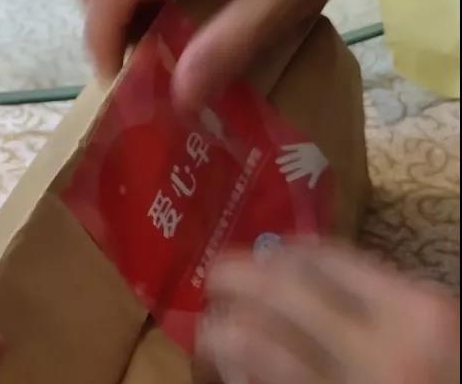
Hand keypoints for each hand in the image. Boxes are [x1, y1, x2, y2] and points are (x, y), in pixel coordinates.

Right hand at [197, 243, 459, 383]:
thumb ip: (280, 378)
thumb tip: (230, 349)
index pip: (265, 352)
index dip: (220, 334)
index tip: (202, 329)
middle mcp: (383, 351)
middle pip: (285, 290)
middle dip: (236, 276)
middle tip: (213, 277)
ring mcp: (410, 316)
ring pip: (317, 259)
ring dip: (272, 256)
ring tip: (250, 262)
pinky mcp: (425, 294)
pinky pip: (349, 259)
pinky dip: (311, 256)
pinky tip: (292, 259)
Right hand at [276, 142, 327, 188]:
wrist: (327, 149)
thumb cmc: (322, 161)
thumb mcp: (318, 171)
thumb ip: (313, 179)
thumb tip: (309, 188)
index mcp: (308, 167)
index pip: (299, 172)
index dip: (293, 175)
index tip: (286, 179)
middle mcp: (304, 160)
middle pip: (294, 164)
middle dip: (287, 167)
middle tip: (280, 170)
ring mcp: (302, 153)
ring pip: (292, 156)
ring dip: (285, 158)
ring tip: (277, 161)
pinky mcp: (302, 146)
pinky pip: (294, 146)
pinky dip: (288, 147)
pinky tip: (281, 148)